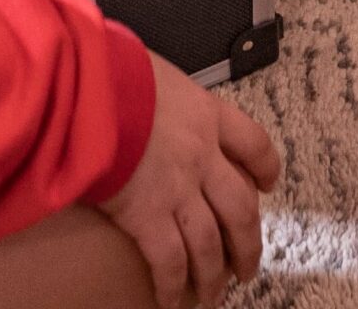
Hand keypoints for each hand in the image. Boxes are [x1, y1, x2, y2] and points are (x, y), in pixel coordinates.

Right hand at [100, 52, 281, 308]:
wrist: (88, 88)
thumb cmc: (112, 71)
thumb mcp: (152, 71)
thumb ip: (164, 94)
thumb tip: (151, 96)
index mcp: (206, 115)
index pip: (253, 143)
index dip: (266, 168)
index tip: (268, 186)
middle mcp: (202, 156)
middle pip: (241, 208)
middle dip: (248, 244)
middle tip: (248, 266)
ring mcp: (178, 189)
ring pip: (211, 244)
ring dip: (214, 276)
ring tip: (213, 296)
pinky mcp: (147, 217)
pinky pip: (169, 262)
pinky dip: (172, 286)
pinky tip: (170, 301)